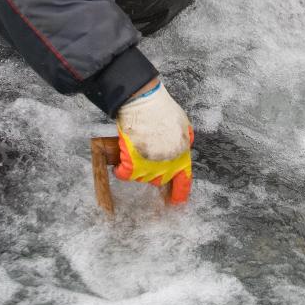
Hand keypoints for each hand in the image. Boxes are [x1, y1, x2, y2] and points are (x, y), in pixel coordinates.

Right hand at [115, 80, 192, 203]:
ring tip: (134, 152)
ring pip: (141, 177)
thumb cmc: (162, 110)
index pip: (184, 180)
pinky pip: (124, 174)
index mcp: (182, 155)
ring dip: (137, 169)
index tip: (176, 201)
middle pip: (159, 179)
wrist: (144, 103)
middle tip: (146, 159)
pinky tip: (120, 163)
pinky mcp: (132, 163)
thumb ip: (184, 140)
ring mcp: (150, 165)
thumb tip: (183, 147)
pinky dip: (120, 170)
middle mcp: (168, 164)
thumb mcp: (183, 125)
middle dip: (153, 171)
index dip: (180, 192)